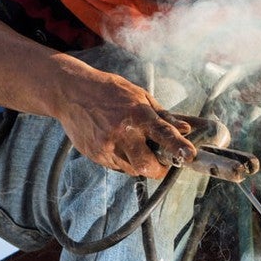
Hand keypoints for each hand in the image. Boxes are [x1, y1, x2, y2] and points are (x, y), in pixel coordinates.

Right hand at [58, 74, 196, 178]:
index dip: (178, 146)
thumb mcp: (140, 95)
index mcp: (137, 114)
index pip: (164, 133)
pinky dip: (123, 160)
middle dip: (157, 169)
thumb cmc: (109, 91)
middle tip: (160, 163)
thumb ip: (163, 115)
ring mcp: (106, 146)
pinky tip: (117, 143)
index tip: (190, 154)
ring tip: (133, 145)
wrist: (70, 92)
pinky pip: (116, 166)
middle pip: (146, 166)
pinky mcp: (95, 155)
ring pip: (132, 169)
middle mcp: (122, 133)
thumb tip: (186, 128)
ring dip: (139, 164)